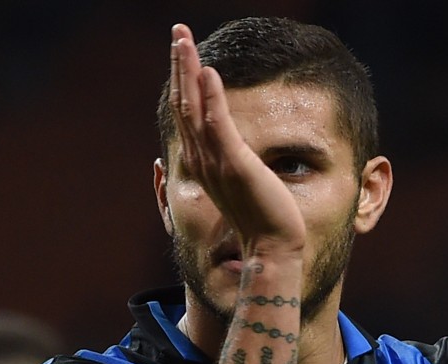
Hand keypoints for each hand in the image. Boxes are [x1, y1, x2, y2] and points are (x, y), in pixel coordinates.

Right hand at [169, 23, 305, 255]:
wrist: (271, 249)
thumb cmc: (260, 218)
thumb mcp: (239, 183)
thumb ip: (227, 161)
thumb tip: (224, 148)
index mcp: (203, 161)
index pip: (188, 111)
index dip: (183, 79)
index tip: (182, 51)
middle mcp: (203, 159)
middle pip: (184, 102)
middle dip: (179, 65)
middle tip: (177, 31)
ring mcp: (216, 162)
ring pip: (194, 107)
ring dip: (188, 70)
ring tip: (183, 40)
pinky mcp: (235, 165)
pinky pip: (218, 125)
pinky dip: (211, 97)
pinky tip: (209, 70)